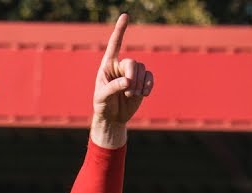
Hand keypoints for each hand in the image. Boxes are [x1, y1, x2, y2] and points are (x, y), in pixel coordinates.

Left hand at [91, 14, 152, 147]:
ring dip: (139, 84)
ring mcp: (132, 73)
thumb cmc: (102, 106)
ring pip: (142, 70)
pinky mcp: (142, 82)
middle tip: (128, 92)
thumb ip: (112, 88)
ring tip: (131, 96)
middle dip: (132, 77)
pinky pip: (150, 77)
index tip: (125, 16)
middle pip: (132, 63)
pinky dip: (148, 85)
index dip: (120, 30)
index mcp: (107, 65)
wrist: (113, 118)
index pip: (115, 44)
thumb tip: (128, 82)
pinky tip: (144, 94)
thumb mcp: (102, 97)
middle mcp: (121, 66)